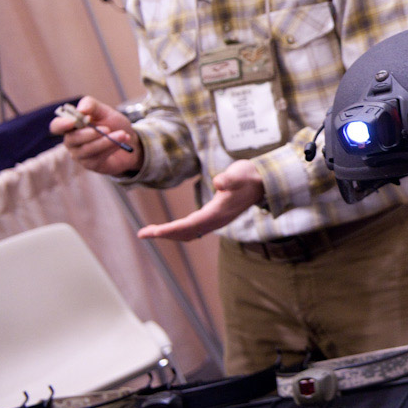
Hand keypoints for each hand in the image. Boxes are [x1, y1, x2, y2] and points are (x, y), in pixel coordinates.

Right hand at [49, 96, 141, 176]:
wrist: (131, 140)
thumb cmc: (113, 124)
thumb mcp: (104, 111)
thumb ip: (91, 105)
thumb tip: (81, 109)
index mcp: (71, 126)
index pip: (56, 126)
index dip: (61, 124)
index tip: (72, 122)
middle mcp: (72, 141)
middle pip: (72, 139)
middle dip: (91, 134)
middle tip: (108, 129)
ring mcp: (80, 154)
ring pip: (87, 149)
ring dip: (106, 141)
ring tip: (122, 134)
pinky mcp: (91, 164)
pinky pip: (98, 157)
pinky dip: (111, 148)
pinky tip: (121, 142)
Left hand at [138, 159, 263, 241]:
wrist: (265, 181)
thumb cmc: (250, 176)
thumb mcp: (240, 173)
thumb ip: (230, 178)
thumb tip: (219, 182)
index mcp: (218, 212)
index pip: (188, 226)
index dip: (168, 230)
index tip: (150, 232)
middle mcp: (217, 220)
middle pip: (186, 233)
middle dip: (164, 234)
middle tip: (143, 233)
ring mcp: (217, 220)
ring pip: (190, 233)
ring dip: (171, 234)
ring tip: (152, 232)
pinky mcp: (217, 216)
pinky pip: (194, 229)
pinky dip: (180, 230)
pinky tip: (172, 228)